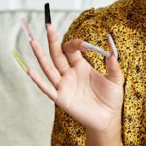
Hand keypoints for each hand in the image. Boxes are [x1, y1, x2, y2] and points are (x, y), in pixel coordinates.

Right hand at [21, 19, 123, 134]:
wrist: (108, 119)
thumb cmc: (111, 99)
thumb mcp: (116, 79)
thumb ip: (113, 64)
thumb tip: (112, 48)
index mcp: (81, 66)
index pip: (71, 49)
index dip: (76, 44)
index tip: (85, 44)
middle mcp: (69, 74)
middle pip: (57, 54)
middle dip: (52, 40)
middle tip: (49, 25)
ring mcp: (64, 86)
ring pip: (49, 68)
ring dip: (40, 55)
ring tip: (33, 42)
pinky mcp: (62, 98)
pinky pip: (48, 89)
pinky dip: (38, 81)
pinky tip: (30, 71)